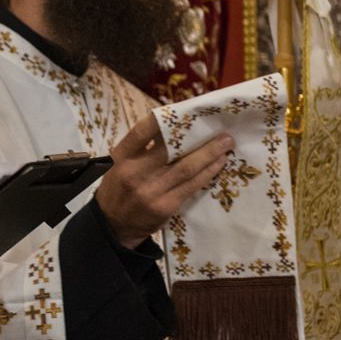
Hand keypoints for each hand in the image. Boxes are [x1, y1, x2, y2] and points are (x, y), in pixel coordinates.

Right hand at [96, 114, 232, 248]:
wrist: (114, 227)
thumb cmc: (118, 190)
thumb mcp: (119, 166)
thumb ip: (140, 150)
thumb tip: (174, 129)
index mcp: (122, 158)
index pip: (141, 132)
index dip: (164, 120)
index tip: (186, 112)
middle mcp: (135, 172)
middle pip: (170, 149)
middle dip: (197, 136)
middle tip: (219, 128)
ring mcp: (151, 190)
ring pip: (186, 168)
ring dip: (210, 154)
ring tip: (226, 144)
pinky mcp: (166, 205)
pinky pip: (192, 185)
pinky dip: (208, 173)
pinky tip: (219, 163)